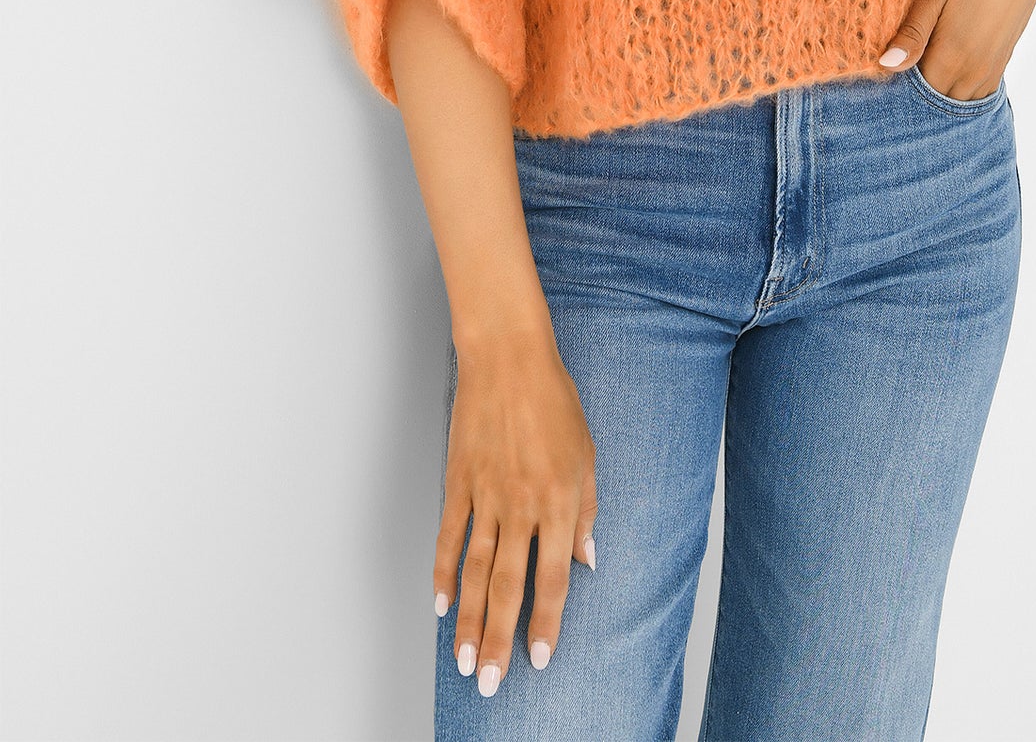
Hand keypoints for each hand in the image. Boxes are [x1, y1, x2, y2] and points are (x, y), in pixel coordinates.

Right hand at [436, 326, 598, 696]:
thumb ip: (586, 509)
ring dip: (468, 621)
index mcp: (560, 500)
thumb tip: (587, 559)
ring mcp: (486, 495)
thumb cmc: (554, 401)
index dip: (546, 622)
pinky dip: (443, 573)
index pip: (554, 577)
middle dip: (499, 640)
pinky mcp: (458, 482)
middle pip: (508, 586)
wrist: (508, 358)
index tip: (538, 658)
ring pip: (474, 572)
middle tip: (490, 683)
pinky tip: (440, 605)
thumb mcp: (587, 453)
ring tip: (464, 661)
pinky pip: (448, 537)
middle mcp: (522, 505)